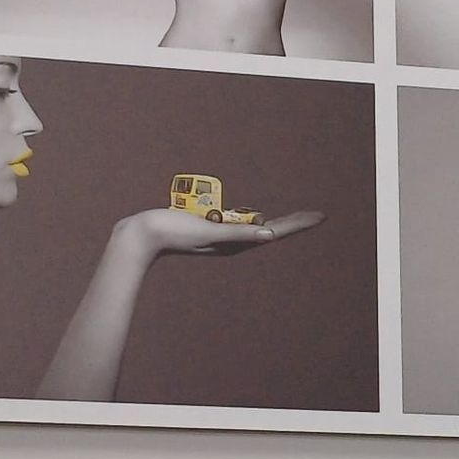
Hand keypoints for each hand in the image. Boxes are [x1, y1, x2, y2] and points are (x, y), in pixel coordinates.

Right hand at [116, 207, 323, 257]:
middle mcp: (231, 242)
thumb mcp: (208, 231)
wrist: (138, 235)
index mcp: (235, 243)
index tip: (320, 216)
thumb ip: (238, 232)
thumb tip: (268, 236)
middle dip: (294, 223)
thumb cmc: (172, 232)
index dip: (298, 224)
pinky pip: (234, 222)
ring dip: (274, 222)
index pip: (274, 232)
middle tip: (316, 215)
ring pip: (253, 227)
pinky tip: (253, 216)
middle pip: (270, 230)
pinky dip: (248, 218)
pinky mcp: (207, 228)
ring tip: (295, 219)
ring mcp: (219, 236)